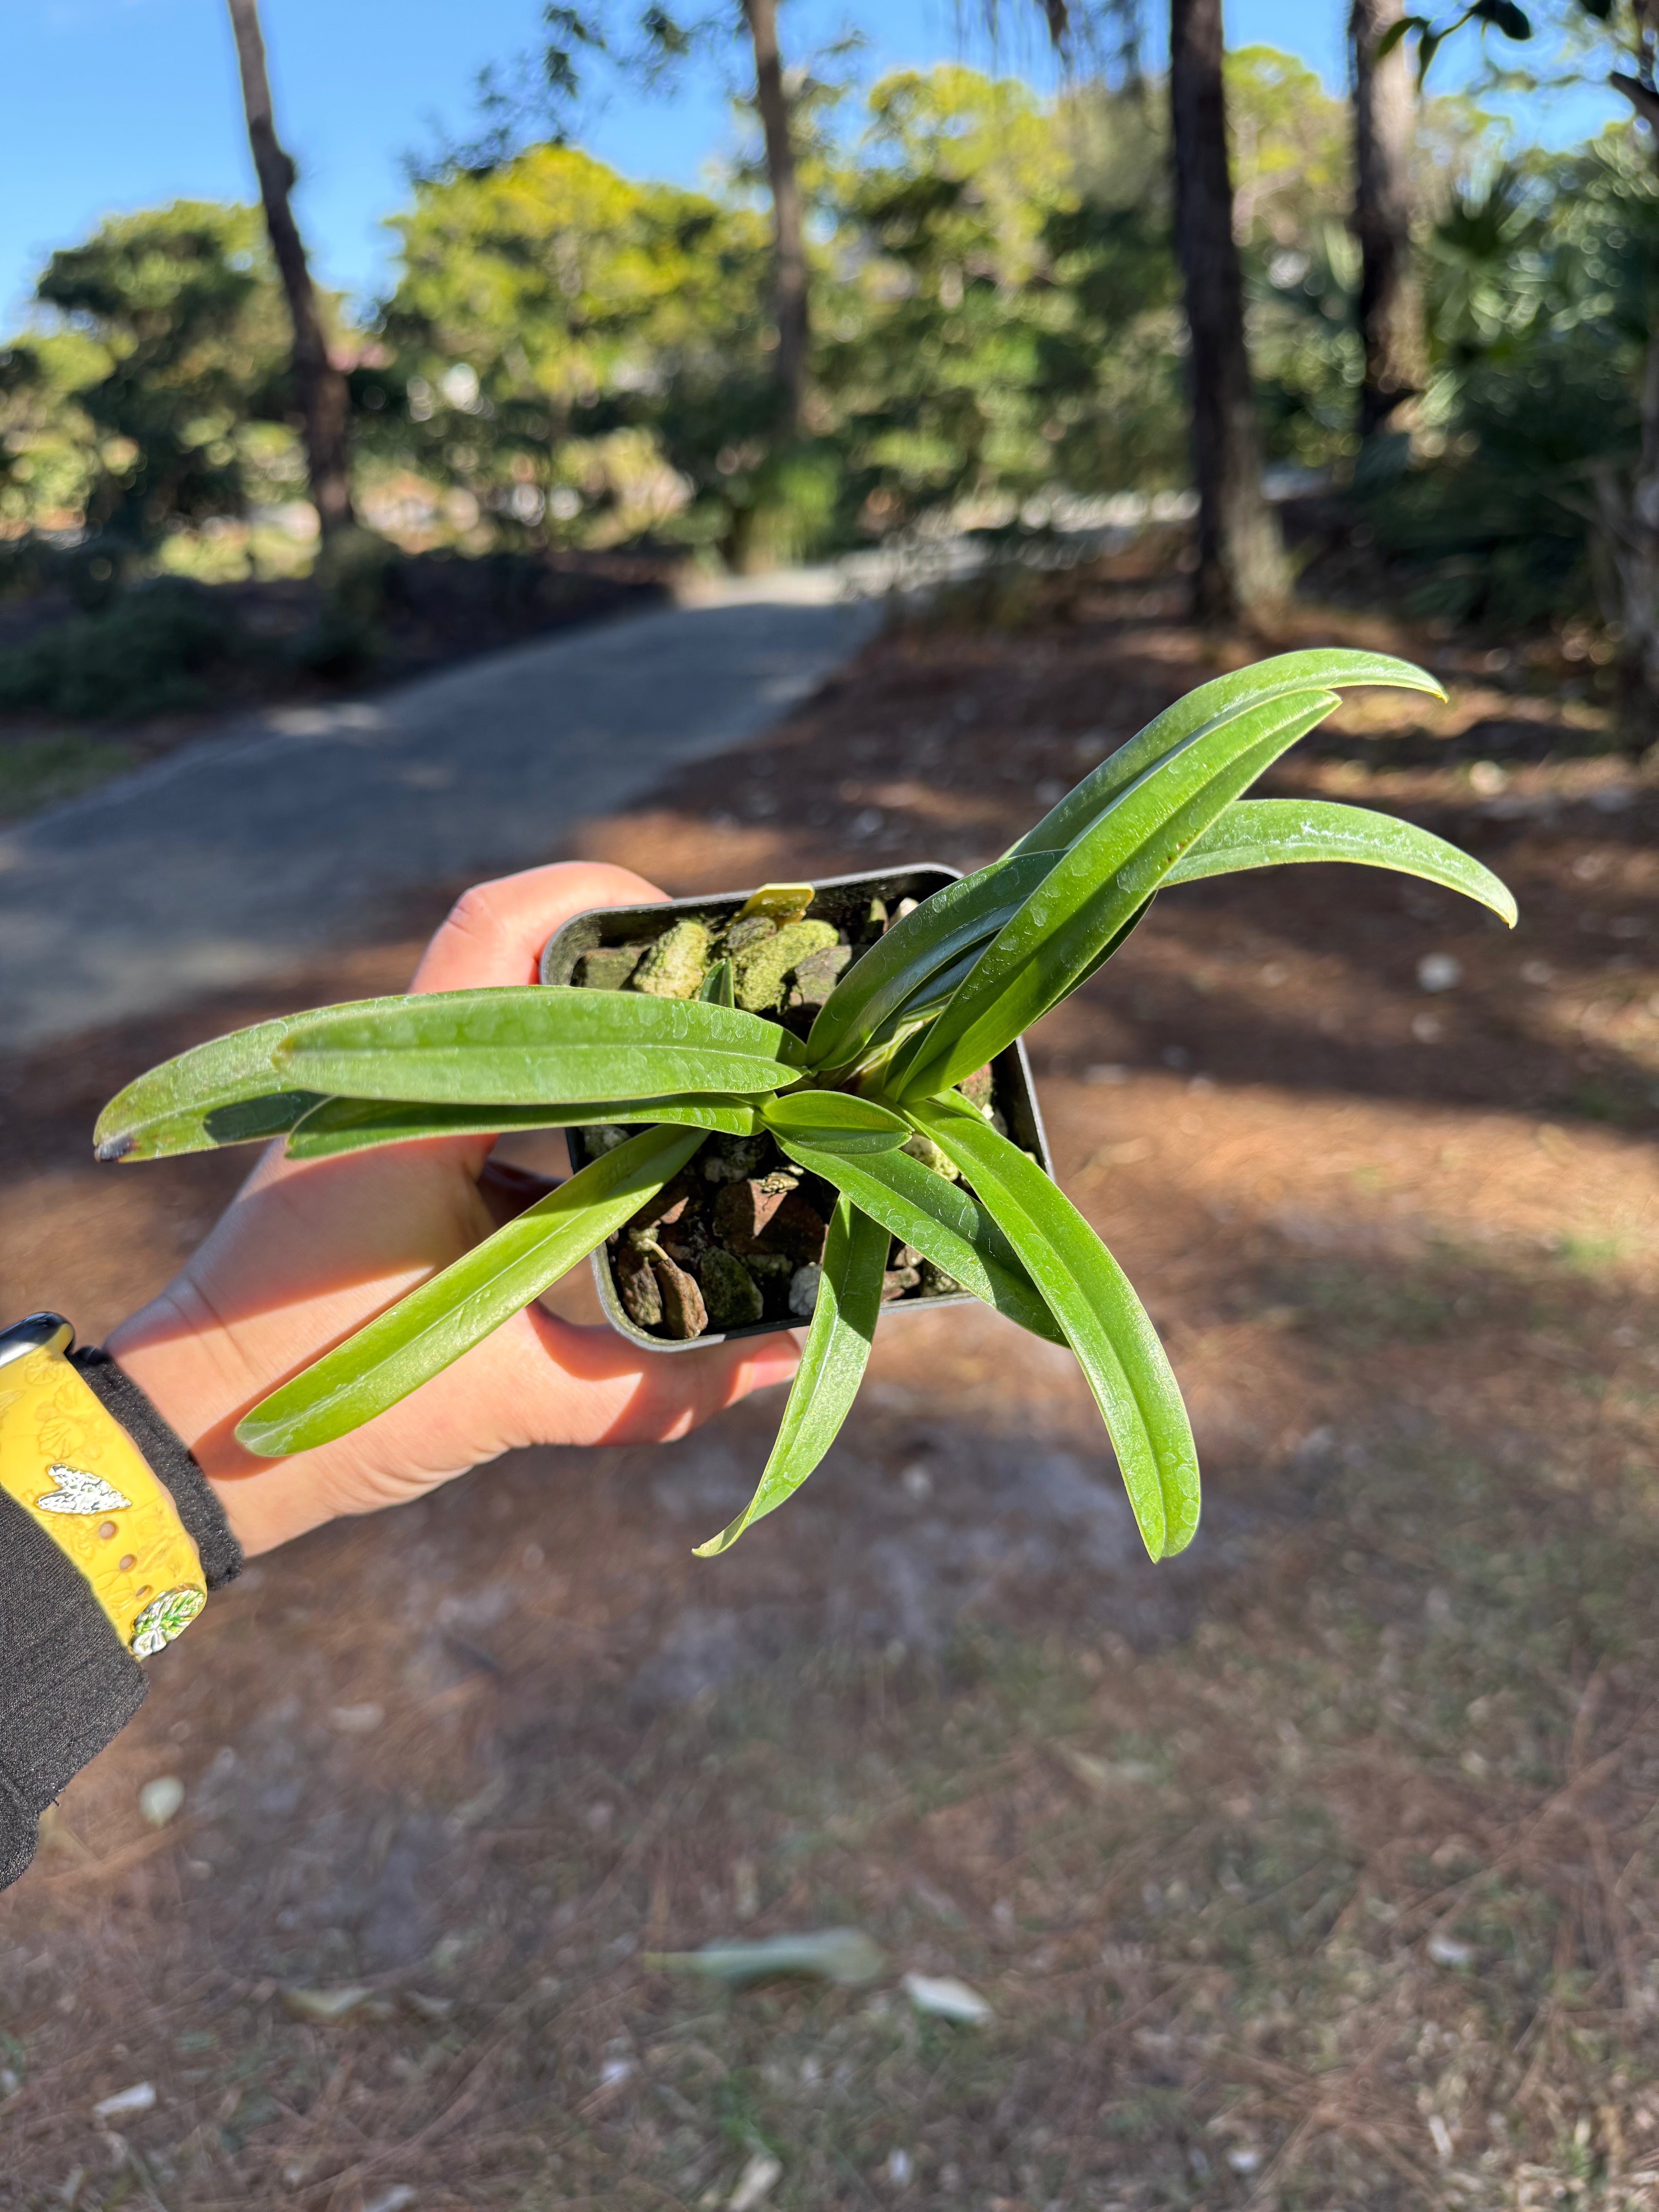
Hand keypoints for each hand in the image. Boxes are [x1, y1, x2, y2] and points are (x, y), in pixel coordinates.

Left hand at [107, 863, 800, 1555]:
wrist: (192, 1441)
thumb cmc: (330, 1398)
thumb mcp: (509, 1400)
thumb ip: (650, 1391)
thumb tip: (772, 1362)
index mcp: (408, 1106)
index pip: (500, 928)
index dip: (597, 896)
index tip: (692, 933)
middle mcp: (390, 1094)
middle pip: (526, 978)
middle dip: (636, 987)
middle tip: (733, 1022)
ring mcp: (382, 1128)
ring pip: (513, 1053)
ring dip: (603, 1064)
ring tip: (706, 1095)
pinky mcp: (386, 1171)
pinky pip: (491, 1116)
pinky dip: (563, 1129)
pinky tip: (636, 1177)